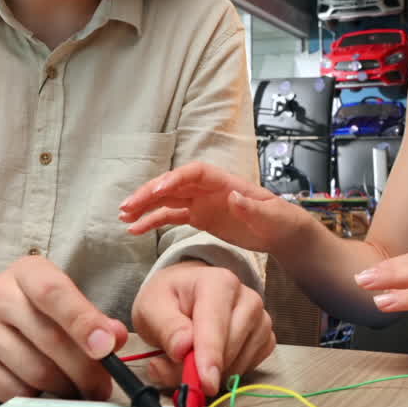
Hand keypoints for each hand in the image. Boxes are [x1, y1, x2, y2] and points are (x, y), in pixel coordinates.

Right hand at [0, 256, 128, 401]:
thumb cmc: (27, 312)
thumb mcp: (59, 301)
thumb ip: (91, 317)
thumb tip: (118, 338)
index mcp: (26, 272)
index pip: (53, 292)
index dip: (83, 321)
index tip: (107, 347)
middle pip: (49, 339)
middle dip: (85, 370)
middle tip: (102, 387)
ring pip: (35, 371)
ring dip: (65, 388)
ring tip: (75, 389)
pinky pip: (14, 392)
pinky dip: (38, 398)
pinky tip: (44, 391)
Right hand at [118, 161, 312, 253]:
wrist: (284, 233)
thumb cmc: (283, 221)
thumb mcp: (273, 216)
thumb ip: (253, 208)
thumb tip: (232, 196)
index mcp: (226, 182)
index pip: (194, 173)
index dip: (174, 179)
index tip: (156, 191)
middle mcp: (209, 189)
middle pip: (173, 184)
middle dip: (149, 193)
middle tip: (127, 207)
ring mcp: (201, 202)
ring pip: (167, 199)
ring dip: (144, 206)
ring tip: (123, 218)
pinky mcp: (198, 217)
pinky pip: (171, 216)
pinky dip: (153, 221)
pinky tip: (135, 230)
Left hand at [131, 260, 275, 395]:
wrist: (187, 294)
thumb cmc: (170, 299)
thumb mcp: (152, 308)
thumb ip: (166, 328)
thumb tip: (183, 349)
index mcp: (220, 283)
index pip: (216, 325)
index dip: (210, 356)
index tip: (205, 382)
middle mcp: (248, 299)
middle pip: (229, 348)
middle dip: (200, 369)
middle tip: (170, 369)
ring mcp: (261, 320)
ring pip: (239, 363)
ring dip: (210, 373)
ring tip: (187, 359)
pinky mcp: (265, 340)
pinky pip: (247, 368)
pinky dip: (226, 373)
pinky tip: (210, 359)